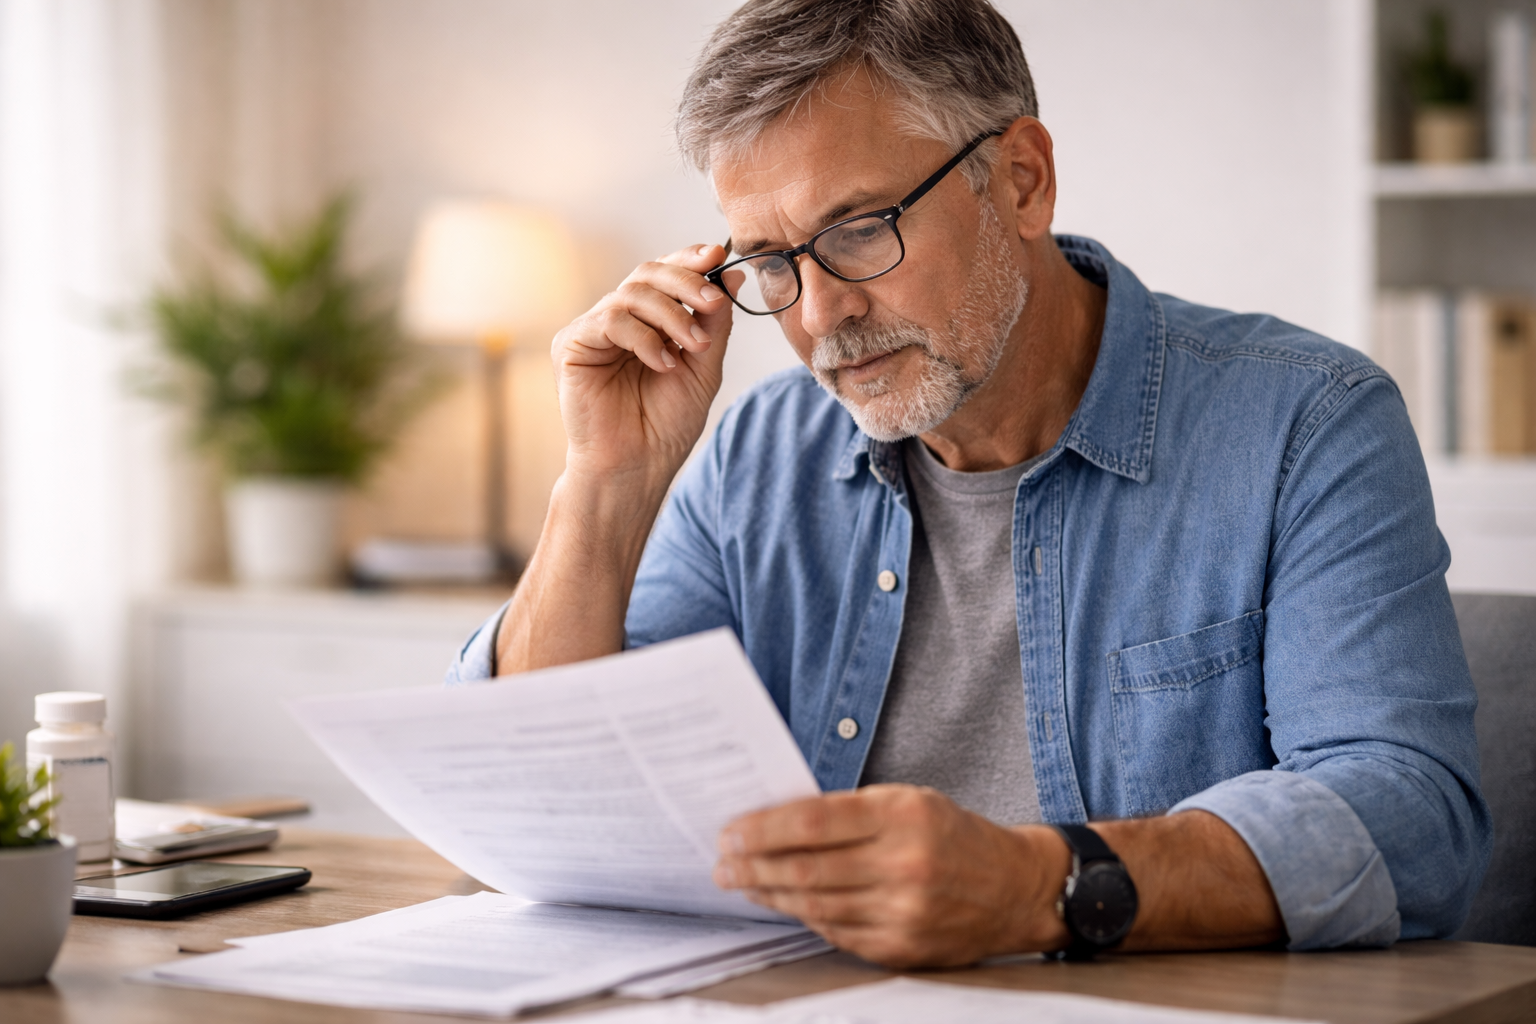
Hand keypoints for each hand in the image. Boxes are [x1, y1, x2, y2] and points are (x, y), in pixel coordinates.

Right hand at [552, 243, 737, 488]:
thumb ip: (714, 323)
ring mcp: (593, 330)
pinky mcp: (572, 345)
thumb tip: (732, 275)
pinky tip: (663, 364)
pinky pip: (610, 320)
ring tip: (693, 349)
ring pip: (632, 293)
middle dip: (686, 282)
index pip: (665, 274)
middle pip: (648, 273)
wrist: (637, 467)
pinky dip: (644, 338)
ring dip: (672, 316)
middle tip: (713, 304)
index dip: (689, 260)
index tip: (718, 257)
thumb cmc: (665, 425)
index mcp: (647, 320)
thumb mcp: (704, 367)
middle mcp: (617, 319)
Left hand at [712, 785, 1070, 967]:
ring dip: (769, 894)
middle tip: (721, 865)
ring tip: (743, 884)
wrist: (1014, 887)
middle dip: (751, 867)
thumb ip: (849, 811)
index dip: (762, 829)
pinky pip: (835, 932)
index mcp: (903, 816)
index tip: (729, 832)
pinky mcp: (901, 948)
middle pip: (805, 868)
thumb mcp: (908, 800)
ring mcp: (903, 913)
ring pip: (814, 904)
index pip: (812, 822)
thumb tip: (775, 823)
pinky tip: (786, 903)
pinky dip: (804, 916)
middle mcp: (904, 865)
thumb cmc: (952, 834)